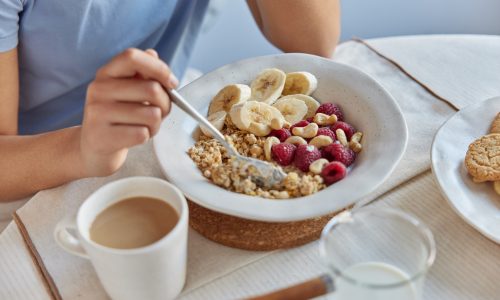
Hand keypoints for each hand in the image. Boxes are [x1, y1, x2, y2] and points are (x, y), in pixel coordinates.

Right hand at [79, 48, 176, 176]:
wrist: (94, 148)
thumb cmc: (120, 117)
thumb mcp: (128, 91)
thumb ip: (142, 73)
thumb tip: (153, 54)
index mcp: (106, 73)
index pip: (132, 56)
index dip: (159, 68)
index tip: (172, 83)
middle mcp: (98, 89)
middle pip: (151, 89)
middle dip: (166, 104)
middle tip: (161, 112)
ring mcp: (97, 113)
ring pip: (151, 114)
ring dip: (156, 124)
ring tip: (145, 126)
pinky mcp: (103, 137)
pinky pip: (142, 134)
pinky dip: (146, 137)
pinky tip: (135, 137)